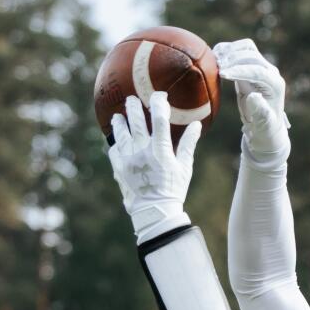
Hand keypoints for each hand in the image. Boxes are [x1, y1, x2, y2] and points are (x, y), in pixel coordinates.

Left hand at [109, 92, 201, 242]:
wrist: (155, 213)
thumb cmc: (173, 191)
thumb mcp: (184, 168)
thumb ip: (188, 144)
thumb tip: (196, 125)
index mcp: (160, 149)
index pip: (159, 117)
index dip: (159, 102)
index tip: (159, 96)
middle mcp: (142, 150)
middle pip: (136, 120)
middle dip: (134, 106)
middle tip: (132, 100)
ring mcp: (128, 159)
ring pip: (120, 132)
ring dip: (120, 121)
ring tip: (119, 117)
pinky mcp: (119, 168)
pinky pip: (114, 150)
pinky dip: (115, 143)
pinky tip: (117, 141)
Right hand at [213, 39, 289, 159]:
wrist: (264, 126)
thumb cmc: (264, 127)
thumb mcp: (263, 124)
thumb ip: (259, 110)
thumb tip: (253, 96)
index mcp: (275, 84)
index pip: (257, 71)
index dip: (239, 71)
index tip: (223, 74)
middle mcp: (270, 72)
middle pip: (252, 55)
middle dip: (233, 60)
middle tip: (217, 68)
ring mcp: (261, 66)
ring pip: (247, 47)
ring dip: (230, 51)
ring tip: (215, 60)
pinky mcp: (251, 64)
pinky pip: (240, 50)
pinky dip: (228, 50)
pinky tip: (215, 55)